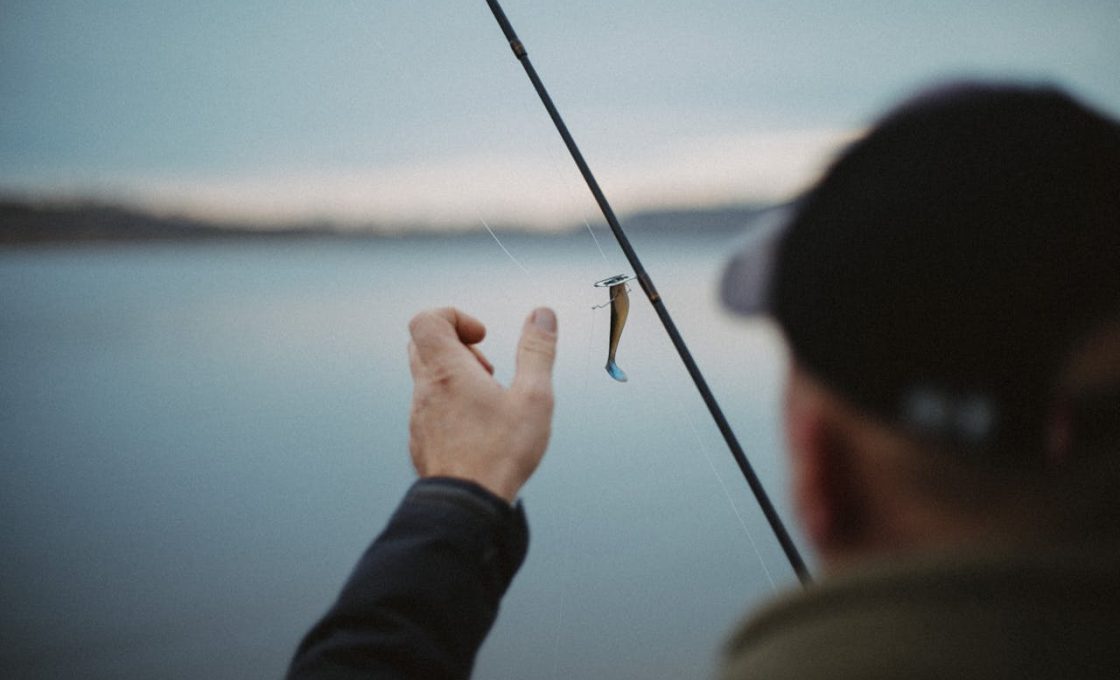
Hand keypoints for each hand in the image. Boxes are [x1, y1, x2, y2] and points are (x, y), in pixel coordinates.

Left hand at [407, 307, 557, 502]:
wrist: (466, 506)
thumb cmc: (499, 454)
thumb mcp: (533, 397)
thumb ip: (537, 351)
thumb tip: (542, 315)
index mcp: (447, 371)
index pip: (427, 320)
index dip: (455, 316)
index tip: (482, 336)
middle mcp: (426, 390)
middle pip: (424, 345)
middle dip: (458, 346)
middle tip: (487, 369)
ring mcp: (419, 416)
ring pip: (427, 379)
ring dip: (456, 378)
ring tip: (489, 401)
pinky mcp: (421, 440)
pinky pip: (429, 409)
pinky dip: (451, 405)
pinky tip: (479, 428)